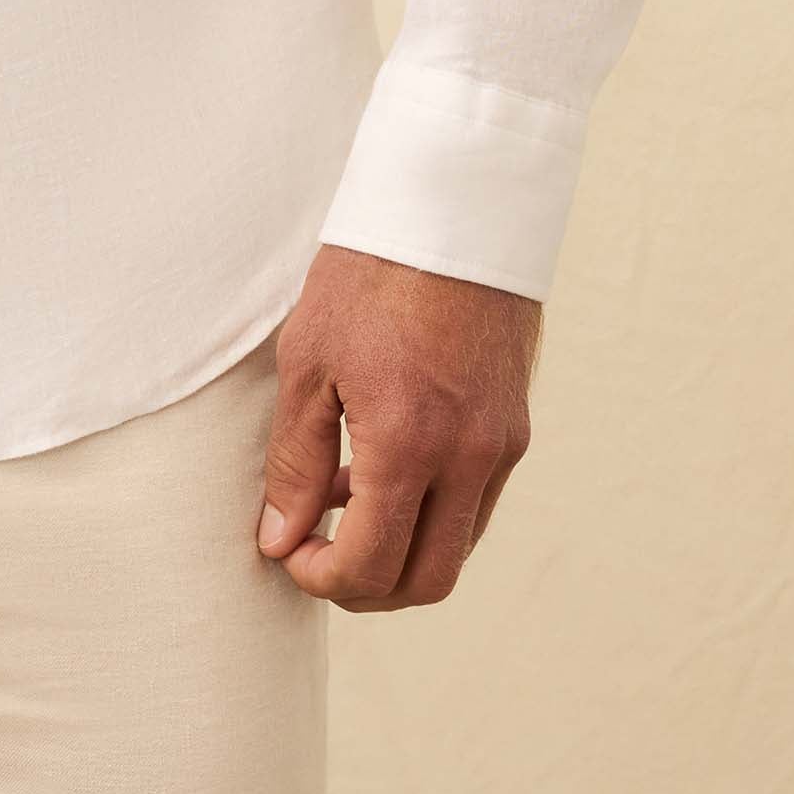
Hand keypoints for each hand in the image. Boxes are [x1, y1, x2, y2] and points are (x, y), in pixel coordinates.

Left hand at [254, 245, 539, 610]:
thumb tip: (279, 541)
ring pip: (456, 548)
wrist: (452, 205)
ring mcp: (500, 445)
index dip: (321, 579)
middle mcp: (468, 456)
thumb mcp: (308, 360)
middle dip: (365, 587)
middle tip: (316, 553)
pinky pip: (475, 505)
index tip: (288, 555)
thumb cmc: (369, 272)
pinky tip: (381, 470)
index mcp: (410, 442)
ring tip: (341, 503)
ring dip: (400, 551)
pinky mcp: (514, 427)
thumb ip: (294, 462)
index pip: (372, 564)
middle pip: (425, 581)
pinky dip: (430, 513)